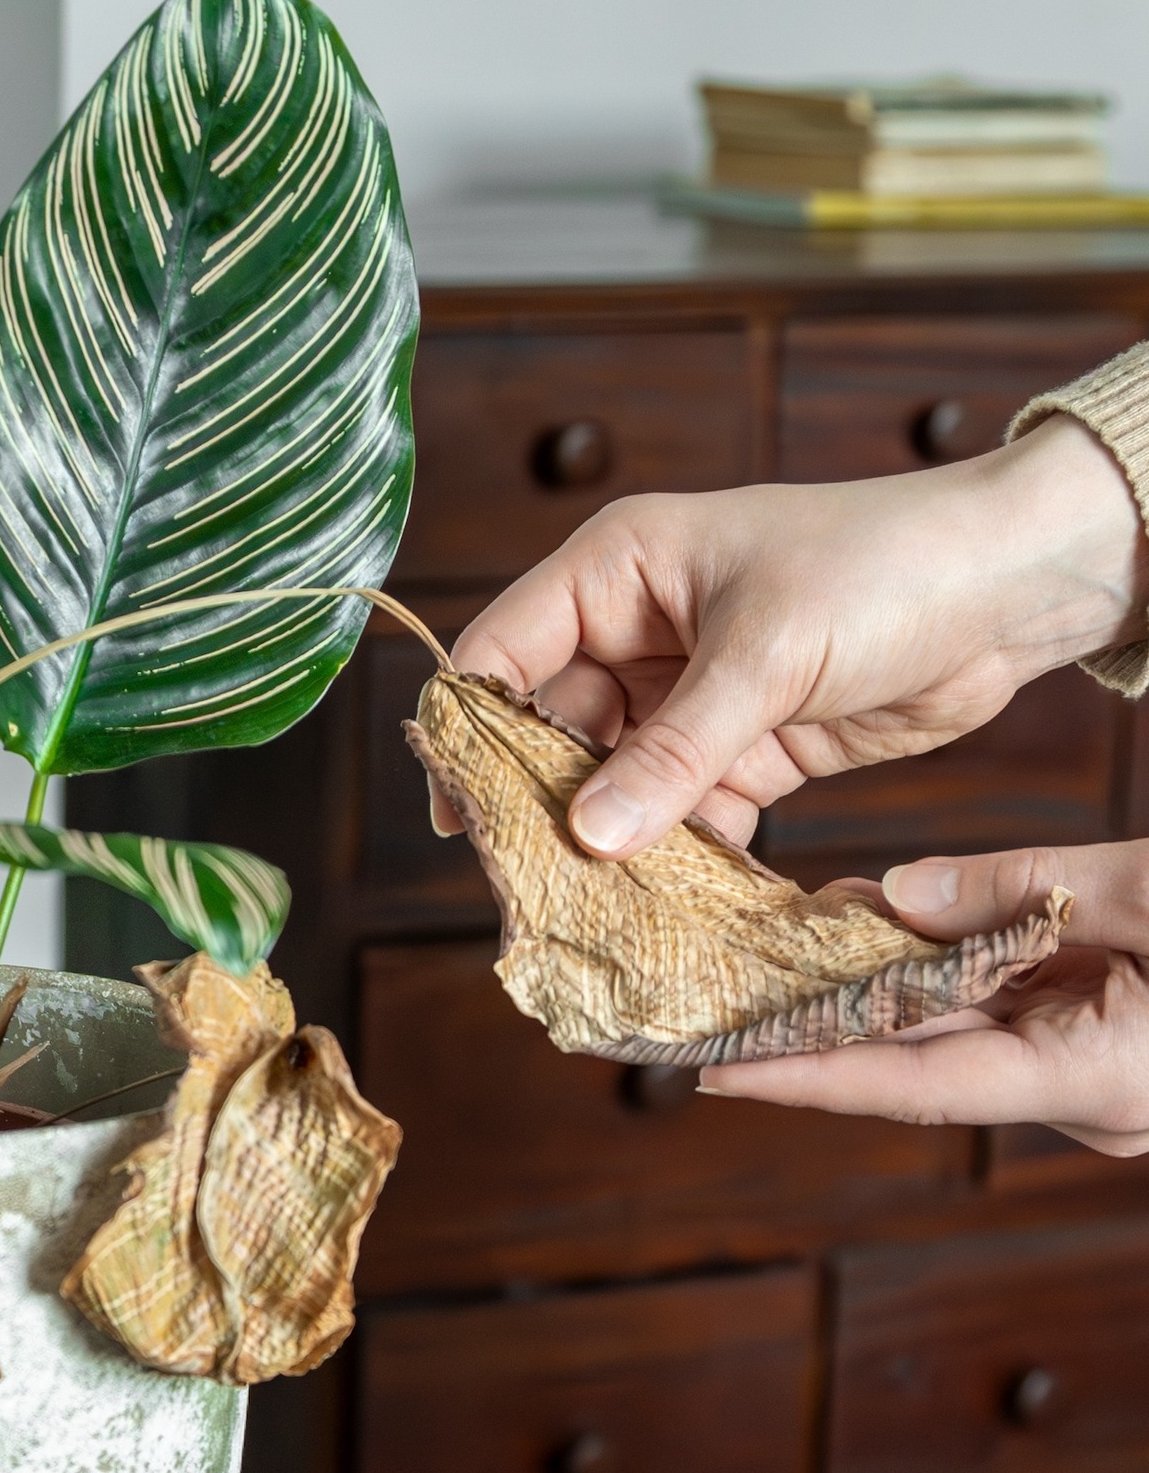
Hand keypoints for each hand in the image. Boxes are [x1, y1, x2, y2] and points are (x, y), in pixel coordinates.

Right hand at [444, 415, 1147, 855]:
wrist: (1016, 587)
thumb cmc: (885, 568)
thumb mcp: (765, 655)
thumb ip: (674, 750)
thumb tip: (589, 836)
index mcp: (617, 571)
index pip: (504, 649)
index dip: (470, 728)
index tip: (457, 813)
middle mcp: (637, 630)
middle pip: (552, 728)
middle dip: (541, 802)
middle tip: (526, 879)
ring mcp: (689, 693)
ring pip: (616, 780)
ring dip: (610, 839)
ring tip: (592, 904)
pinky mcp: (746, 747)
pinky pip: (686, 810)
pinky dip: (679, 854)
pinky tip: (669, 902)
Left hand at [702, 840, 1148, 1154]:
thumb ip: (1026, 889)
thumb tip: (899, 894)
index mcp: (1095, 1078)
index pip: (915, 1086)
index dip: (808, 1076)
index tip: (716, 1070)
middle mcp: (1081, 1092)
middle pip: (915, 1056)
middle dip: (815, 1018)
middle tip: (717, 988)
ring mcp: (1087, 1068)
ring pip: (948, 1024)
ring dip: (868, 979)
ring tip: (775, 938)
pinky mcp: (1094, 1035)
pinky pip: (992, 1002)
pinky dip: (931, 962)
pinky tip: (871, 917)